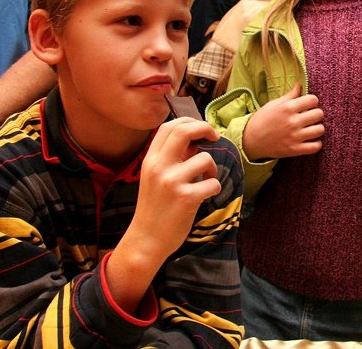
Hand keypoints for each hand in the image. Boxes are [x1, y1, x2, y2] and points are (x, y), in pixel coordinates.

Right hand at [107, 118, 221, 312]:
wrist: (146, 240)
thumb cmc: (155, 208)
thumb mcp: (156, 178)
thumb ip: (173, 158)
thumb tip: (196, 139)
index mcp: (150, 160)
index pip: (169, 127)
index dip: (189, 122)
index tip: (202, 129)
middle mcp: (159, 167)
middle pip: (184, 131)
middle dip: (205, 128)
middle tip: (215, 137)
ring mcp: (172, 182)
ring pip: (205, 159)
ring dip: (211, 169)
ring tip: (204, 182)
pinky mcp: (186, 198)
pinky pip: (213, 183)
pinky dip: (214, 189)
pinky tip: (205, 196)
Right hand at [242, 82, 323, 159]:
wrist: (250, 140)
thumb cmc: (262, 120)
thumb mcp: (273, 104)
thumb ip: (289, 95)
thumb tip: (299, 84)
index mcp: (287, 108)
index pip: (313, 100)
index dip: (312, 101)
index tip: (308, 105)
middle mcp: (292, 122)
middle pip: (319, 114)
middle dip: (316, 113)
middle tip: (310, 116)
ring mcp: (294, 137)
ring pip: (320, 130)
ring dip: (318, 128)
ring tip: (311, 128)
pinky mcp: (295, 150)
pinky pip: (316, 147)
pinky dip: (316, 144)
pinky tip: (311, 140)